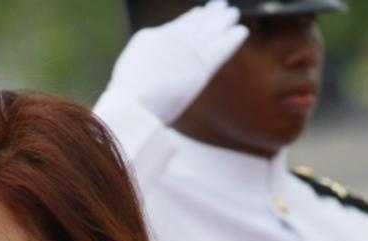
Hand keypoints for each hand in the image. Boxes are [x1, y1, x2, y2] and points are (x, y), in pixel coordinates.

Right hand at [107, 0, 247, 124]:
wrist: (133, 103)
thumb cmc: (126, 98)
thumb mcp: (129, 71)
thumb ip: (146, 62)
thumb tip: (157, 68)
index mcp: (149, 37)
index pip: (176, 25)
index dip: (190, 19)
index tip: (199, 12)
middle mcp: (170, 39)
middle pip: (195, 23)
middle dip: (209, 15)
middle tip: (221, 6)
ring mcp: (186, 50)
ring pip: (210, 31)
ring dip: (223, 21)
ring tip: (232, 14)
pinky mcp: (201, 65)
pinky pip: (221, 48)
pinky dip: (232, 39)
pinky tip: (241, 32)